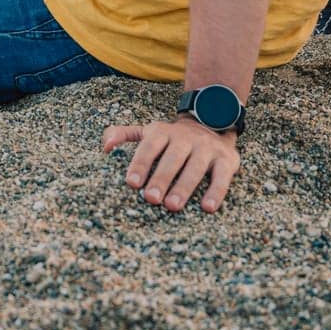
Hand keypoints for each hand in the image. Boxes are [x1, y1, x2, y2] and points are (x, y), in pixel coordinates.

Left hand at [100, 117, 239, 213]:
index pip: (149, 147)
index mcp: (162, 132)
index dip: (140, 163)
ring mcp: (207, 148)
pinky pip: (222, 176)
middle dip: (161, 178)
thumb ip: (123, 135)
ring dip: (184, 187)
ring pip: (195, 168)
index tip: (132, 183)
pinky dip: (216, 191)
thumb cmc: (172, 138)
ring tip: (172, 206)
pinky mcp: (226, 160)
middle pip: (172, 159)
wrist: (212, 122)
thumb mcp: (148, 131)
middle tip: (151, 198)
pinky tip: (208, 207)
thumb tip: (104, 147)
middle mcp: (185, 138)